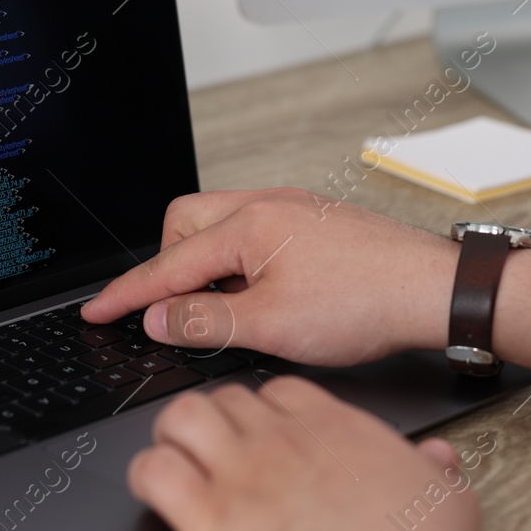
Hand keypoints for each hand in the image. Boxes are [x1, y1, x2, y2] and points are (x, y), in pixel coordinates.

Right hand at [81, 189, 456, 365]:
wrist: (433, 290)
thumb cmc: (366, 302)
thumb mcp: (273, 326)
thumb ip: (207, 321)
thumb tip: (159, 318)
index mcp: (249, 224)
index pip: (168, 264)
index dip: (128, 295)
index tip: (97, 312)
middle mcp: (269, 204)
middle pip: (187, 226)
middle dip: (171, 268)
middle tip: (176, 315)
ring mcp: (295, 210)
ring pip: (223, 228)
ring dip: (210, 268)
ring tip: (227, 314)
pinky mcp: (317, 224)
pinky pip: (257, 234)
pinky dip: (242, 264)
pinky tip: (263, 299)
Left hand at [129, 376, 494, 530]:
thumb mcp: (446, 500)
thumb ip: (434, 471)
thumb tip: (437, 459)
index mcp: (335, 430)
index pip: (280, 391)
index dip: (265, 408)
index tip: (263, 427)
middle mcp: (282, 442)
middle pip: (225, 398)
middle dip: (216, 419)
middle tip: (213, 447)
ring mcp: (241, 475)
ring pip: (180, 417)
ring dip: (172, 434)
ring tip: (176, 457)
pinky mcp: (208, 521)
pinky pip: (154, 472)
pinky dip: (146, 475)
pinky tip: (155, 491)